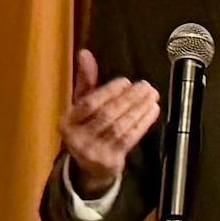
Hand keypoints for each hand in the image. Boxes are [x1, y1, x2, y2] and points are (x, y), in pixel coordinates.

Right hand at [61, 47, 162, 194]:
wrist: (90, 167)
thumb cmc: (87, 127)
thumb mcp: (81, 106)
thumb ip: (86, 80)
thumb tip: (85, 53)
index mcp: (67, 122)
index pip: (88, 104)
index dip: (108, 91)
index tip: (125, 81)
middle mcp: (77, 139)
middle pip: (107, 115)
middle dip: (128, 99)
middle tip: (145, 86)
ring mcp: (93, 152)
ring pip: (120, 127)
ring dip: (139, 110)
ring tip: (151, 95)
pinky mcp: (110, 161)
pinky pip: (129, 139)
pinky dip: (142, 124)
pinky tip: (152, 111)